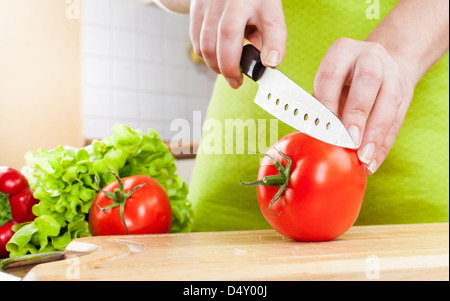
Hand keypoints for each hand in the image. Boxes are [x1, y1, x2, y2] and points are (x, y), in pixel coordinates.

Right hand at [189, 0, 286, 87]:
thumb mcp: (269, 14)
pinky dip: (206, 56)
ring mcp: (211, 3)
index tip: (269, 64)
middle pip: (228, 36)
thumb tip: (268, 63)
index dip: (272, 46)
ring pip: (207, 44)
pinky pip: (197, 42)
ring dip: (216, 65)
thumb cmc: (252, 2)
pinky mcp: (196, 9)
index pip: (270, 24)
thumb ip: (272, 39)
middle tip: (236, 81)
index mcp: (259, 1)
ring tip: (226, 70)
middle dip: (230, 68)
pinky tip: (216, 58)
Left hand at [313, 37, 414, 173]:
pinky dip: (383, 144)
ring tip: (363, 158)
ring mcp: (392, 72)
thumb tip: (313, 136)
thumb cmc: (345, 78)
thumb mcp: (330, 81)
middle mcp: (370, 56)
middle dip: (357, 114)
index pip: (331, 76)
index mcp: (342, 51)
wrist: (385, 61)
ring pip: (388, 102)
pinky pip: (398, 120)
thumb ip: (322, 104)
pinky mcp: (405, 92)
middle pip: (367, 82)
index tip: (323, 129)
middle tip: (350, 141)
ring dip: (375, 134)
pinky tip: (373, 161)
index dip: (327, 103)